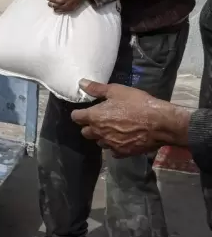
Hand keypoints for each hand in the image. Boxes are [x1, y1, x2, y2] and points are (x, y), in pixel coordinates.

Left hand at [71, 79, 191, 157]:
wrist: (161, 124)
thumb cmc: (138, 104)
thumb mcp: (117, 91)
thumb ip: (96, 88)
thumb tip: (80, 83)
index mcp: (94, 117)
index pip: (76, 117)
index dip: (79, 114)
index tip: (86, 111)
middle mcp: (99, 133)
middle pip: (85, 132)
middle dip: (90, 126)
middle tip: (101, 120)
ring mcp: (110, 145)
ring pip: (99, 142)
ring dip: (102, 137)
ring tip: (113, 130)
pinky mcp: (122, 153)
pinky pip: (113, 151)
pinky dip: (115, 146)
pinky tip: (123, 139)